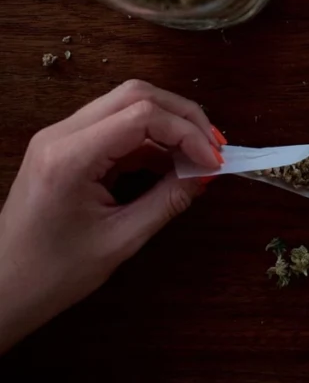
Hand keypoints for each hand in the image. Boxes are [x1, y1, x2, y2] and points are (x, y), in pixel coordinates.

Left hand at [0, 80, 224, 352]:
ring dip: (169, 125)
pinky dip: (150, 140)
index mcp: (70, 156)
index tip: (213, 163)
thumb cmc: (55, 273)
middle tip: (214, 148)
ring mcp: (61, 138)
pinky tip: (172, 164)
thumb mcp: (121, 239)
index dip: (188, 133)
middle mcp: (61, 134)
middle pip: (135, 95)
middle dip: (183, 116)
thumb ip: (167, 200)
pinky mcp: (66, 148)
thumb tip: (204, 175)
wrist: (3, 288)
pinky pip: (116, 128)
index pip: (142, 115)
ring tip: (198, 157)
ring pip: (127, 105)